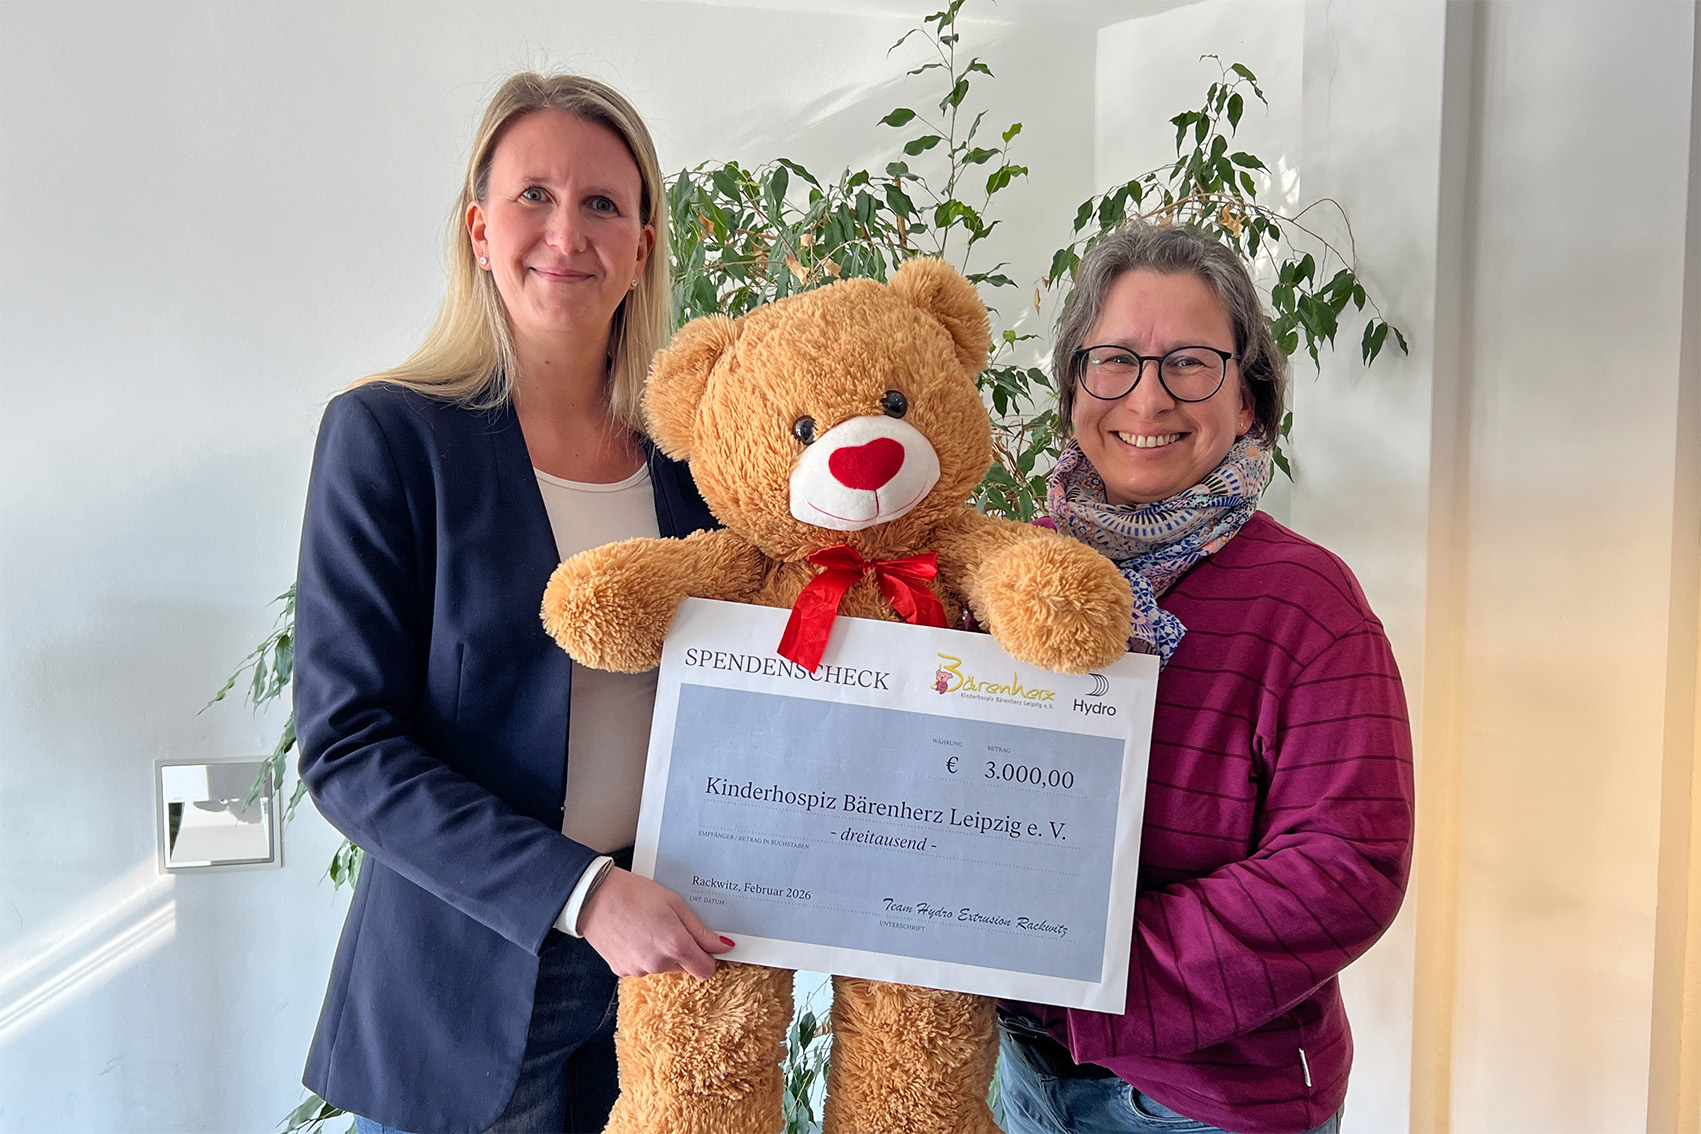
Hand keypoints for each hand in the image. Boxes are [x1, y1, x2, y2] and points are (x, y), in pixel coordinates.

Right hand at [578, 868, 733, 980]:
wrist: (592, 897)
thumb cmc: (634, 893)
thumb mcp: (674, 903)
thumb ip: (700, 930)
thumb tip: (723, 946)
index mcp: (675, 946)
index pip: (705, 970)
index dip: (708, 957)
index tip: (704, 944)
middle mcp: (658, 964)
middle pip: (684, 967)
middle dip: (682, 950)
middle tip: (668, 924)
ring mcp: (639, 970)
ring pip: (662, 967)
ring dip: (661, 953)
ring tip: (647, 926)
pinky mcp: (622, 971)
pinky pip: (642, 967)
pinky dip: (642, 954)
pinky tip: (633, 934)